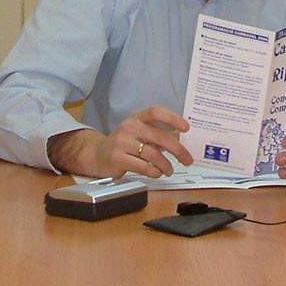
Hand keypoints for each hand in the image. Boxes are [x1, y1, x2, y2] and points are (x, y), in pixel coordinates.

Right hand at [47, 106, 192, 178]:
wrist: (98, 155)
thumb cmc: (123, 144)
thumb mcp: (140, 134)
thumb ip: (159, 134)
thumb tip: (179, 135)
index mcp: (136, 118)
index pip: (155, 112)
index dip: (172, 118)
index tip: (185, 128)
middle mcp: (129, 127)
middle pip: (159, 137)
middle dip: (178, 150)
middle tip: (187, 159)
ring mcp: (122, 142)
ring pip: (153, 155)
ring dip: (166, 165)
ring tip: (169, 170)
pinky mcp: (117, 158)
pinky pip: (143, 167)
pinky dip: (154, 172)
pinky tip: (156, 173)